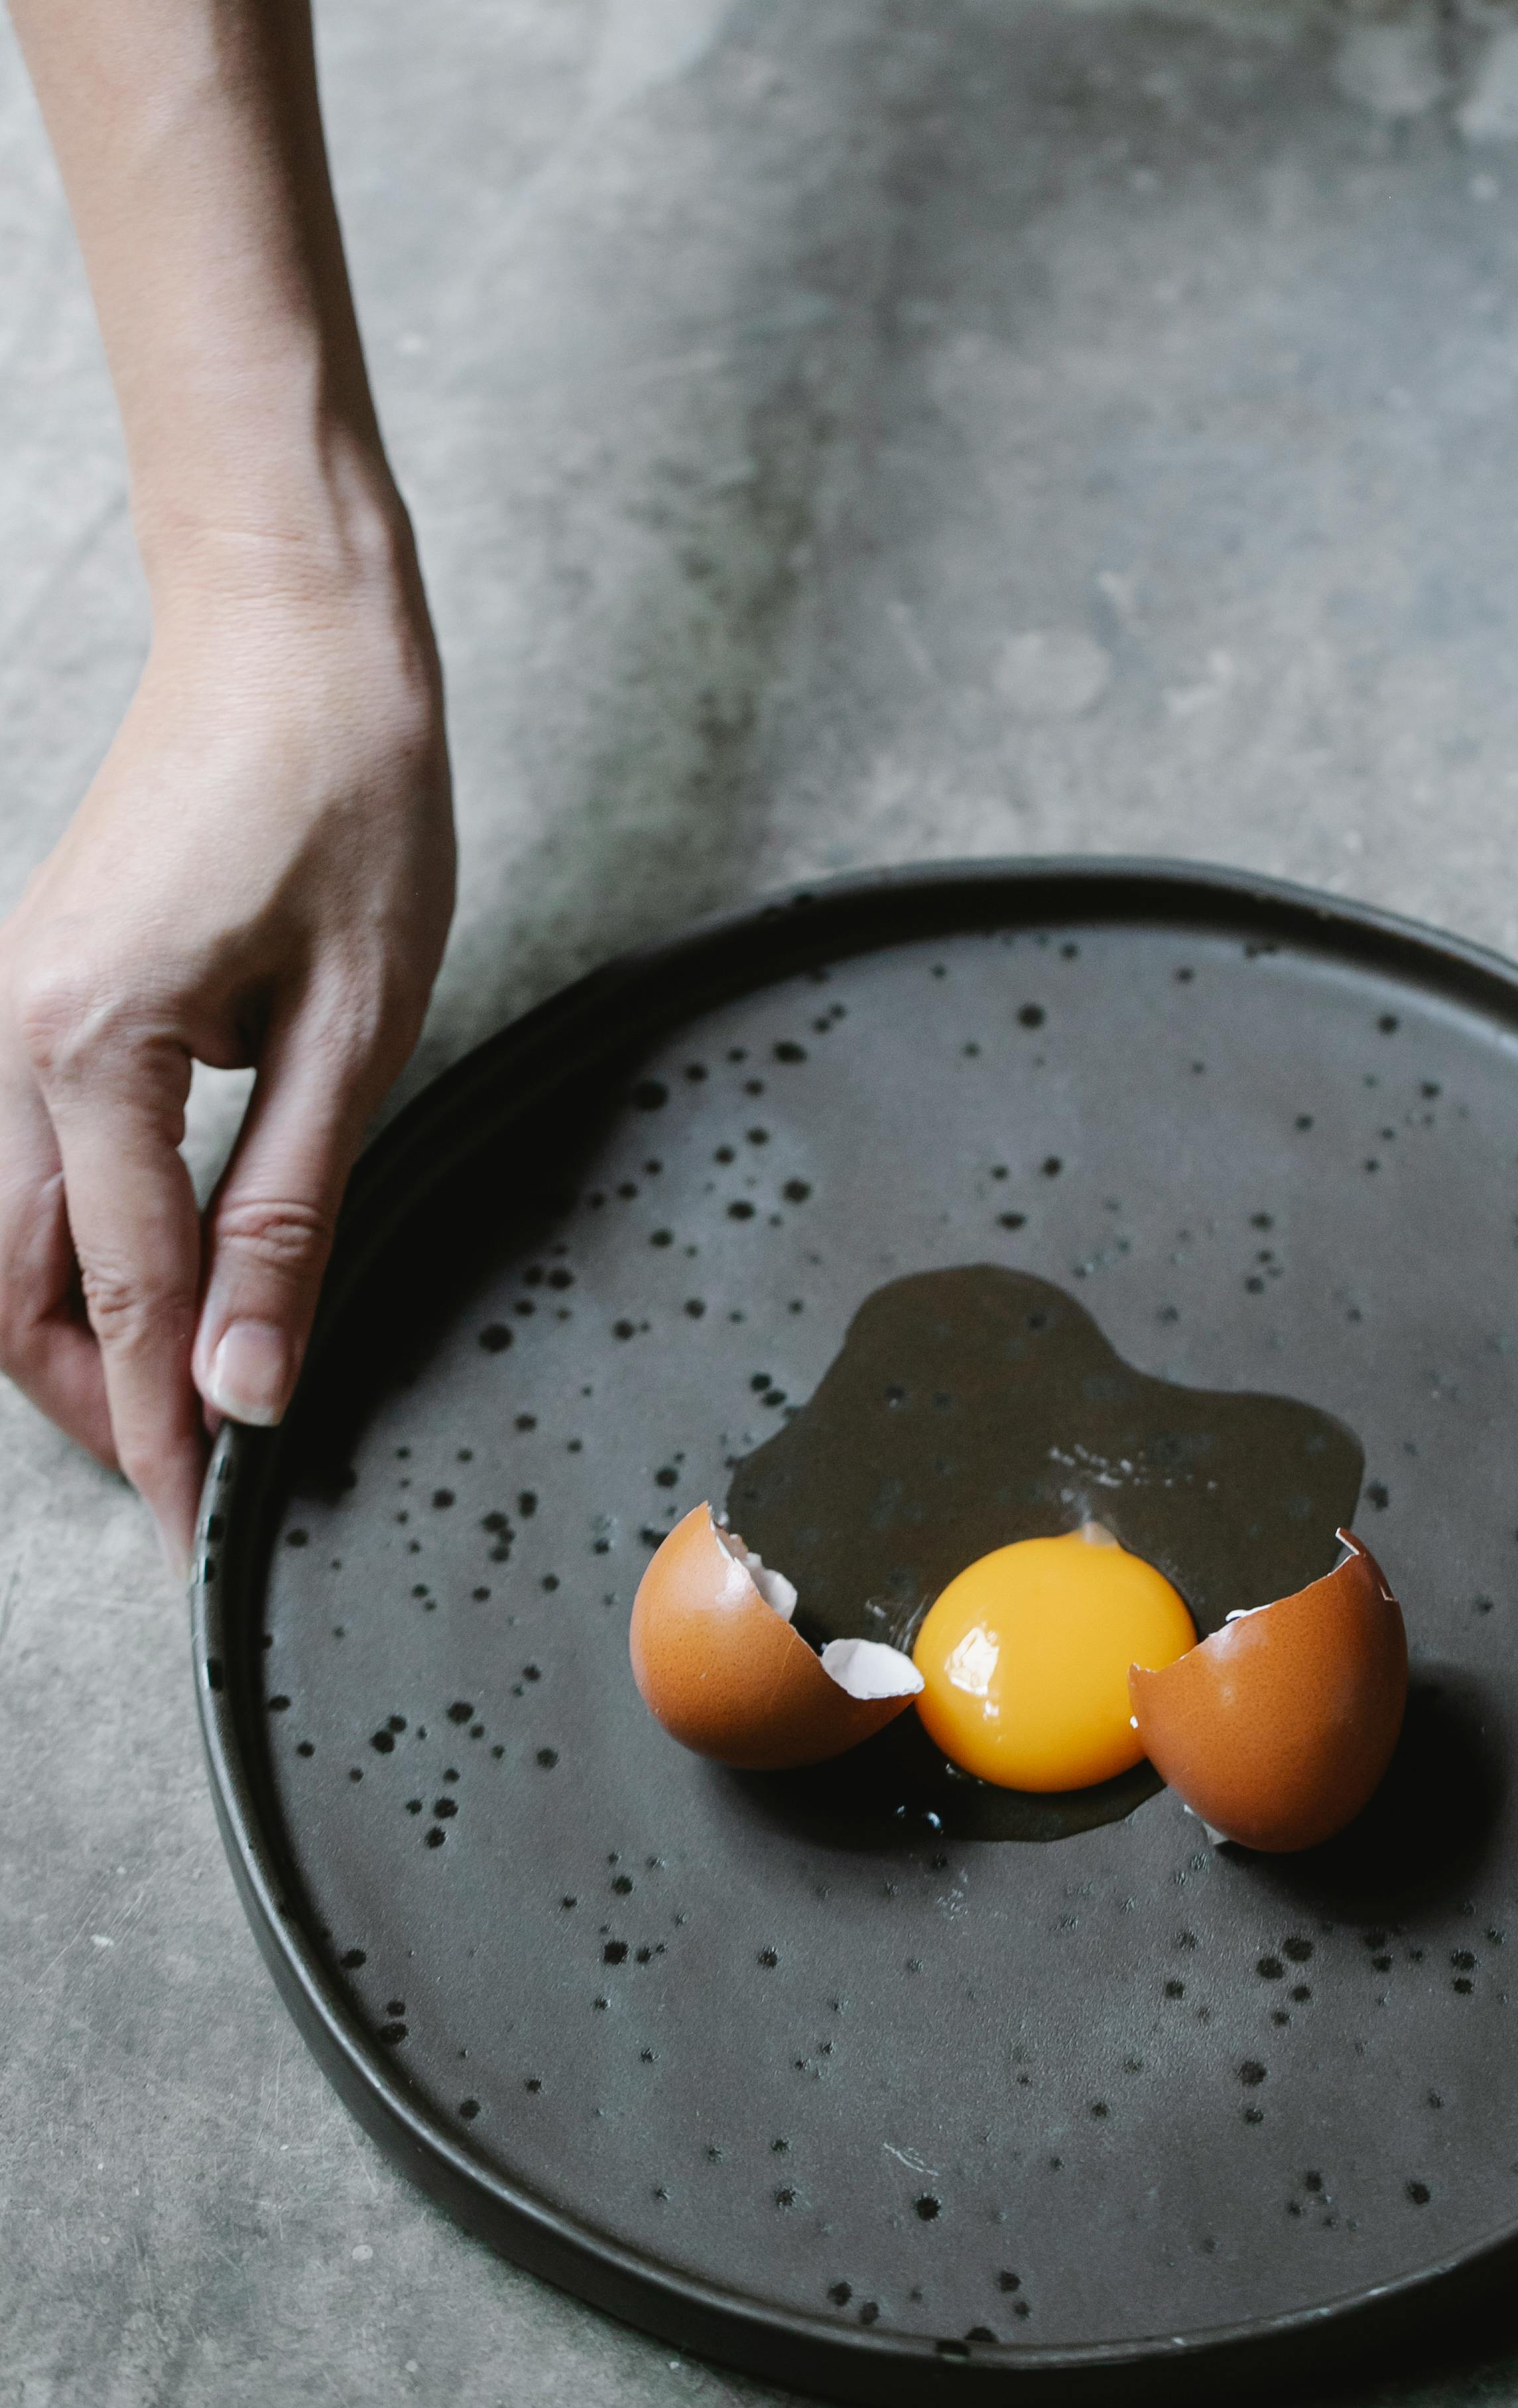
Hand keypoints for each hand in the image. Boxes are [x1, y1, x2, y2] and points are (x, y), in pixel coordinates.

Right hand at [0, 569, 452, 1571]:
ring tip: (169, 1401)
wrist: (290, 640)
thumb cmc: (345, 804)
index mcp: (93, 1050)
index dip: (164, 1431)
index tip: (201, 1529)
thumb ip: (288, 1215)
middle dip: (94, 1401)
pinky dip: (62, 1246)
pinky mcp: (27, 990)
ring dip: (66, 1333)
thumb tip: (250, 1378)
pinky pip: (9, 1162)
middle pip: (13, 1289)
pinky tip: (137, 1279)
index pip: (122, 1301)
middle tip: (190, 1483)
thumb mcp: (355, 1031)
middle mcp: (7, 1037)